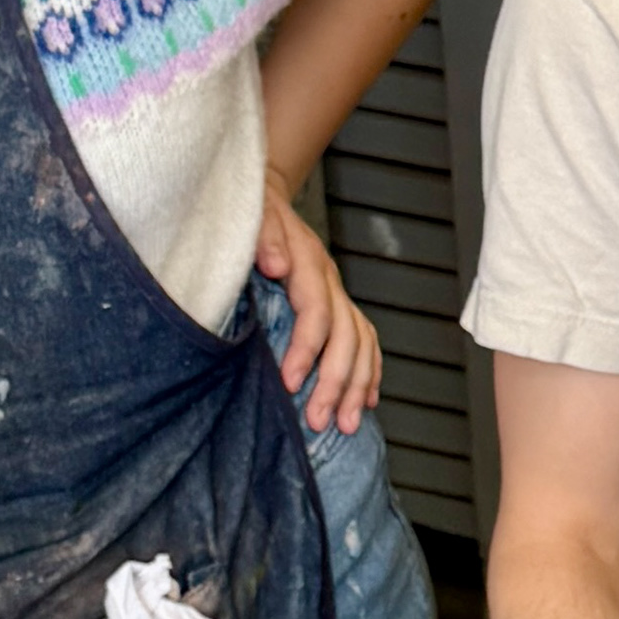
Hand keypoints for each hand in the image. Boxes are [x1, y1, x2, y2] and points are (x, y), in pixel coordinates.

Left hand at [259, 182, 379, 437]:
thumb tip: (276, 264)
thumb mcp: (249, 215)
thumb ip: (262, 236)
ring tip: (345, 424)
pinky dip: (369, 372)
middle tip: (318, 421)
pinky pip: (365, 340)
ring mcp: (338, 294)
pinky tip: (365, 402)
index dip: (307, 350)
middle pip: (347, 338)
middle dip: (336, 383)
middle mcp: (330, 282)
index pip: (316, 314)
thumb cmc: (250, 211)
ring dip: (356, 387)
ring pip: (362, 344)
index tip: (291, 383)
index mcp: (308, 264)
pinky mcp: (337, 304)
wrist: (264, 193)